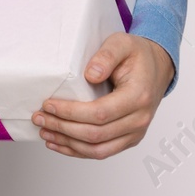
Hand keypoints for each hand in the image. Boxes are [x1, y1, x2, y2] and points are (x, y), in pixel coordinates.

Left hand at [31, 32, 175, 158]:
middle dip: (62, 128)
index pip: (100, 113)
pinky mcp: (128, 138)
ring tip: (44, 132)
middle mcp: (139, 119)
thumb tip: (90, 74)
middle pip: (96, 134)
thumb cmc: (137, 55)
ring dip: (68, 143)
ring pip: (98, 149)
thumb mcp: (121, 43)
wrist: (156, 67)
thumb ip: (106, 56)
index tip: (48, 104)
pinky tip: (59, 144)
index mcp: (138, 96)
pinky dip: (79, 151)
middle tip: (39, 117)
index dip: (71, 112)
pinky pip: (103, 152)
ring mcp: (135, 132)